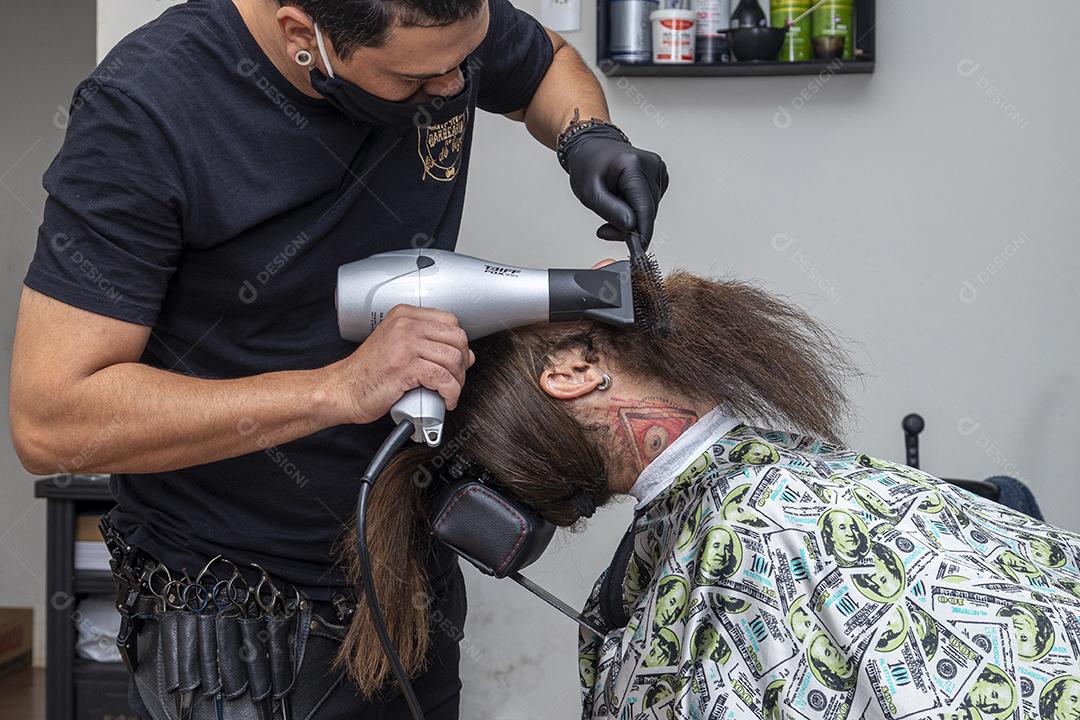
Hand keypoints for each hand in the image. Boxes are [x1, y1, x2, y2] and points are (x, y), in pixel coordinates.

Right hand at [323, 305, 473, 423]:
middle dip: (462, 363)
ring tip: (449, 392)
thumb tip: (466, 355)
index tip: (456, 361)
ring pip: (453, 358)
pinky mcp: (405, 366)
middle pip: (456, 338)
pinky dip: (451, 393)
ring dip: (458, 381)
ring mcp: (405, 344)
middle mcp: (405, 325)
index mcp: (404, 316)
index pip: (450, 321)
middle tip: (455, 379)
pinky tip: (445, 400)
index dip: (459, 344)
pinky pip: (443, 378)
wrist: (343, 390)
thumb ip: (428, 346)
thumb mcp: (399, 348)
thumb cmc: (367, 373)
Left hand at [562, 125, 668, 245]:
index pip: (644, 207)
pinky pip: (652, 203)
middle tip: (607, 230)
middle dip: (631, 227)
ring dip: (634, 218)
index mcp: (632, 164)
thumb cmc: (588, 165)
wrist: (592, 147)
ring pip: (651, 209)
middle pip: (649, 211)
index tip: (638, 251)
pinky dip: (638, 209)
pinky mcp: (660, 175)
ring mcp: (658, 168)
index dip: (642, 233)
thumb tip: (631, 227)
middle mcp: (651, 164)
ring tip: (612, 207)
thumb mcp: (589, 192)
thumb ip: (610, 211)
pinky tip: (624, 200)